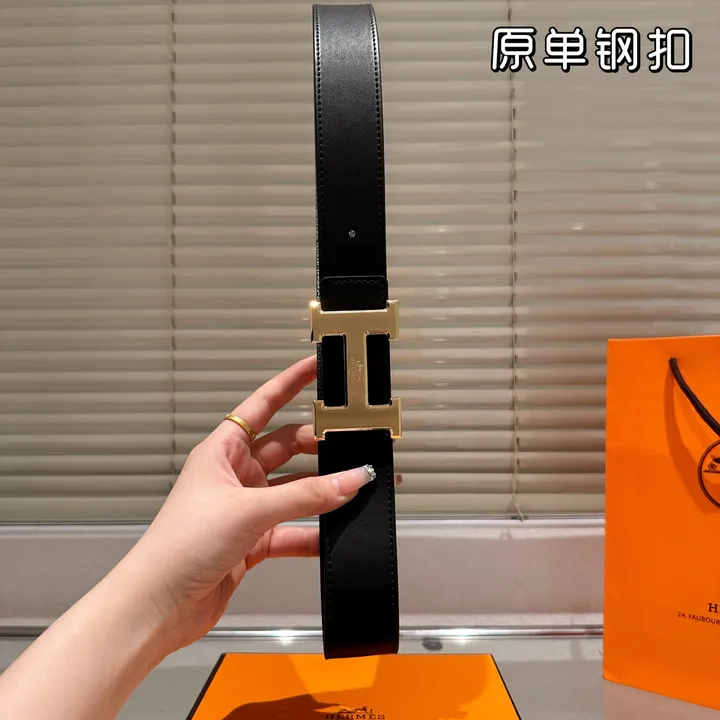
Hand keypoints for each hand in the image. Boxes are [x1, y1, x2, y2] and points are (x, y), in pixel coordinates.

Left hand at [114, 356, 375, 654]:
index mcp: (222, 452)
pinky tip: (335, 535)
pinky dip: (314, 532)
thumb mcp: (248, 510)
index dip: (290, 383)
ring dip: (322, 492)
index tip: (317, 367)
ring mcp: (245, 509)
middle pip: (287, 448)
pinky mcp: (253, 541)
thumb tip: (350, 480)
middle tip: (354, 442)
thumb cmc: (179, 546)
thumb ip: (305, 496)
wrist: (158, 606)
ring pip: (294, 491)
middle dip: (320, 446)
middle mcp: (234, 476)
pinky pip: (293, 529)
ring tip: (356, 489)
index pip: (262, 405)